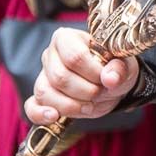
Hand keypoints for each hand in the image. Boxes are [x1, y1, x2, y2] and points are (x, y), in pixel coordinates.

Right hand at [25, 27, 140, 123]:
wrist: (109, 81)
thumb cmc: (113, 67)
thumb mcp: (124, 64)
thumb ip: (120, 69)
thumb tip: (110, 78)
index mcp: (67, 38)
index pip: (74, 57)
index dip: (93, 73)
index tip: (107, 79)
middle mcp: (50, 54)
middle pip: (60, 77)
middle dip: (86, 92)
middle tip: (102, 93)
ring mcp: (43, 75)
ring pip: (46, 93)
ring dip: (72, 105)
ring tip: (90, 105)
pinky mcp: (40, 96)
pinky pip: (32, 106)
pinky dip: (41, 114)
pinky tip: (54, 116)